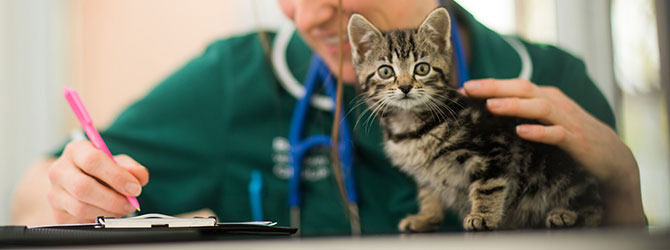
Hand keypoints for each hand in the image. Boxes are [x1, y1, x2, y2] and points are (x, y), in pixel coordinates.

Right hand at [47, 140, 148, 222]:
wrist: (83, 185)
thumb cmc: (103, 171)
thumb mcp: (120, 164)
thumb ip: (132, 168)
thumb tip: (138, 175)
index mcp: (76, 151)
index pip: (92, 160)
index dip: (116, 176)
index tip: (134, 188)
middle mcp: (60, 170)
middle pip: (83, 187)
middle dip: (113, 199)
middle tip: (131, 203)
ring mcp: (55, 194)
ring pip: (81, 208)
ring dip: (108, 212)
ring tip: (121, 209)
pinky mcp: (58, 214)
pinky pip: (79, 222)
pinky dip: (99, 221)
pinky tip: (108, 214)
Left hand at [463, 78, 633, 182]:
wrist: (612, 157)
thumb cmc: (572, 136)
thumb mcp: (546, 120)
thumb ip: (523, 112)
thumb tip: (488, 110)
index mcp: (545, 96)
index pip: (514, 84)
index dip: (489, 85)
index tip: (463, 87)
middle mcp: (555, 103)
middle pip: (523, 88)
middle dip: (495, 87)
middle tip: (469, 88)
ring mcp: (566, 120)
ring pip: (538, 107)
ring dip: (514, 105)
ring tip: (491, 106)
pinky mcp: (576, 140)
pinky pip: (556, 133)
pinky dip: (538, 131)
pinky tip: (521, 132)